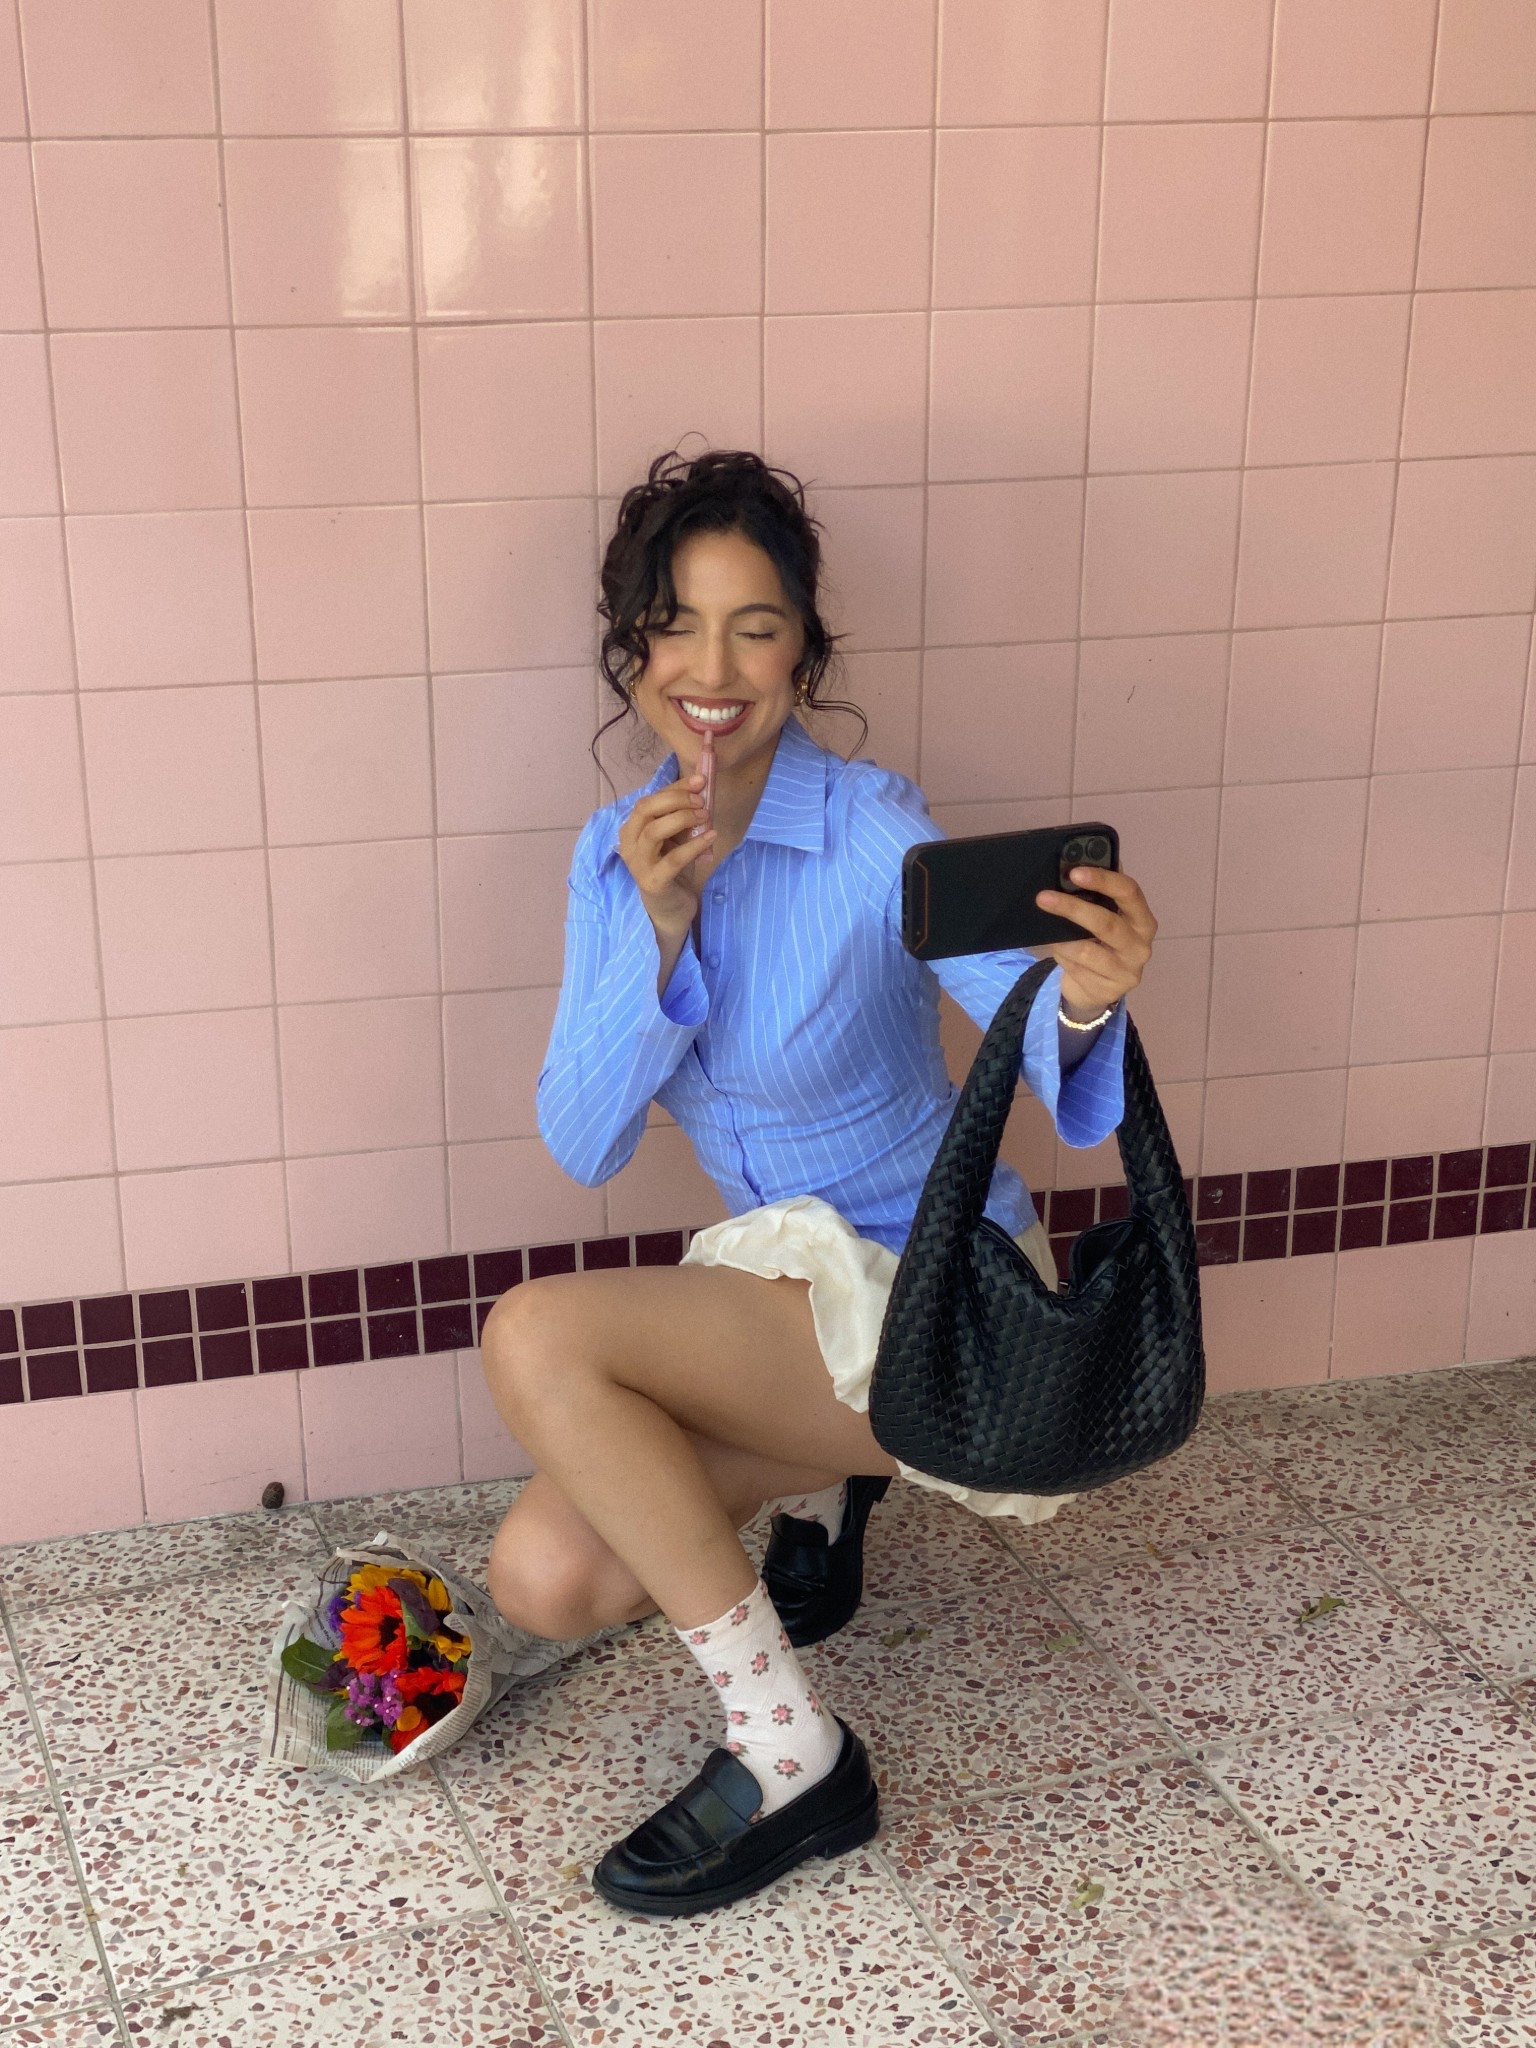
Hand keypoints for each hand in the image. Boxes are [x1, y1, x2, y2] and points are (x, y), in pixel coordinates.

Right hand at [617, 773, 714, 938]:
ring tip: (706, 817)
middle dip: (676, 800)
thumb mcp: (677, 837)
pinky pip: (673, 859)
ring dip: (683, 819)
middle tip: (702, 800)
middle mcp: (629, 843)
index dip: (675, 787)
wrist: (671, 907)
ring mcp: (638, 864)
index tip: (700, 780)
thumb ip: (683, 814)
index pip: (649, 799)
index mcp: (632, 828)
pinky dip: (694, 845)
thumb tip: (702, 785)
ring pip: (654, 831)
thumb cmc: (673, 867)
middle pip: (646, 809)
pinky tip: (711, 837)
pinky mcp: (653, 882)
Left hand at [1035, 867, 1156, 1018]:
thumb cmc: (1099, 942)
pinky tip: (1057, 950)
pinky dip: (1062, 956)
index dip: (1103, 880)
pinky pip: (1077, 968)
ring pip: (1087, 950)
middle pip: (1107, 923)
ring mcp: (1127, 970)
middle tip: (1044, 897)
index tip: (1074, 872)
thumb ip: (1098, 894)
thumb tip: (1080, 858)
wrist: (1096, 987)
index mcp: (1142, 918)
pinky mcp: (1110, 990)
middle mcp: (1141, 945)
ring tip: (1049, 931)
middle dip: (1073, 908)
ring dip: (1062, 939)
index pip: (1129, 892)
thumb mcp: (1103, 916)